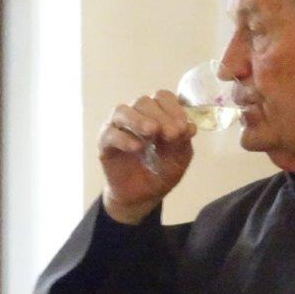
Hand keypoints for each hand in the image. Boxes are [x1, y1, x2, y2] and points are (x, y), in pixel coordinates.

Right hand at [99, 91, 195, 223]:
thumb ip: (183, 141)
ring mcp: (118, 127)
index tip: (183, 127)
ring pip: (122, 111)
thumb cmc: (161, 171)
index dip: (173, 108)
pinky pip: (110, 133)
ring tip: (152, 131)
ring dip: (138, 120)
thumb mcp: (179, 158)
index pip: (163, 97)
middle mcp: (136, 115)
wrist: (143, 196)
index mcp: (157, 113)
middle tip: (171, 134)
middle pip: (143, 101)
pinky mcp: (105, 143)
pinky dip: (123, 138)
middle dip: (160, 116)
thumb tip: (190, 126)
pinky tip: (136, 147)